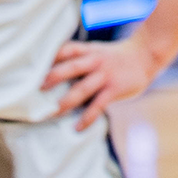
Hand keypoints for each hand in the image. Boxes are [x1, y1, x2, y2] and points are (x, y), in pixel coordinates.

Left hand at [42, 37, 168, 131]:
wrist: (145, 56)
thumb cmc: (113, 57)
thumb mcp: (95, 51)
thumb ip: (77, 59)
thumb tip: (49, 74)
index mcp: (87, 50)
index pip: (66, 50)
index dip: (49, 57)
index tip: (32, 67)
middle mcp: (94, 61)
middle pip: (71, 67)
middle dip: (53, 77)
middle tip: (35, 90)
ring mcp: (105, 75)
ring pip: (82, 88)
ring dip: (65, 101)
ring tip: (51, 113)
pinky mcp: (115, 89)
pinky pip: (99, 105)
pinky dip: (88, 117)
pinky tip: (77, 127)